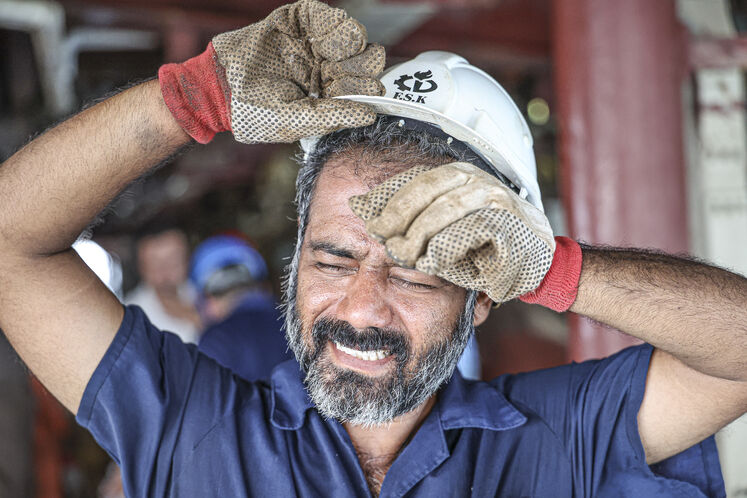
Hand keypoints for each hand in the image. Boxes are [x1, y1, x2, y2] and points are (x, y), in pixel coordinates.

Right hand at [159, 0, 384, 143]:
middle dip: (363, 61)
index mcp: (327, 94)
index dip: (366, 87)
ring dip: (350, 39)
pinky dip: (330, 19)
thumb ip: (333, 117)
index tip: (372, 90)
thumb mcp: (296, 121)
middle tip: (365, 61)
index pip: (358, 87)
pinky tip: (331, 29)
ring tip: (344, 46)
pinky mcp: (295, 22)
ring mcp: (311, 44)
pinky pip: (321, 15)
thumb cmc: (254, 112)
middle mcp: (323, 68)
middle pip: (358, 60)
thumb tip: (370, 115)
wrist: (217, 87)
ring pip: (346, 36)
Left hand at [348, 162, 556, 303]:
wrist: (535, 261)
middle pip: (425, 192)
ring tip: (403, 255)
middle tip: (383, 244)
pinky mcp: (508, 223)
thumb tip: (357, 205)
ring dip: (419, 235)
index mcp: (455, 175)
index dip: (387, 201)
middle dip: (399, 218)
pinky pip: (471, 231)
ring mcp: (493, 199)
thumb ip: (405, 215)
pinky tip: (431, 261)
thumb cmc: (481, 245)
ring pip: (446, 209)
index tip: (368, 223)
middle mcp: (474, 180)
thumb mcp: (440, 227)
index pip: (413, 180)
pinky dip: (447, 247)